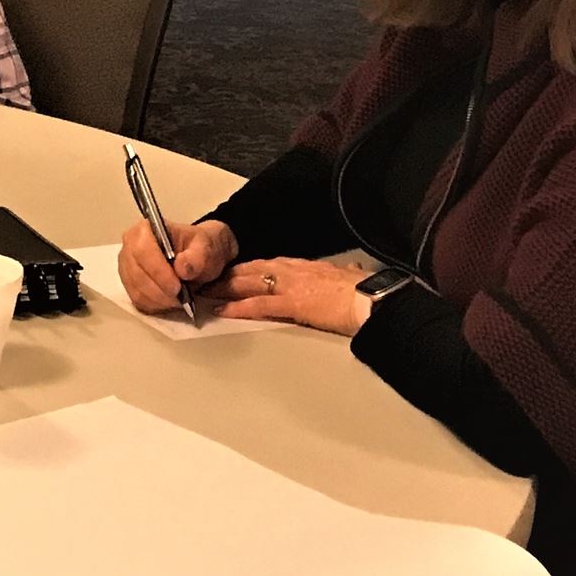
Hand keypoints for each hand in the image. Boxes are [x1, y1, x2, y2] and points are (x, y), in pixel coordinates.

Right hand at [116, 217, 234, 315]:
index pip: (142, 251)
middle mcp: (130, 246)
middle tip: (181, 297)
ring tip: (178, 299)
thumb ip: (197, 256)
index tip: (177, 286)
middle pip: (137, 274)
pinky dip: (155, 305)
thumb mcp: (205, 248)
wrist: (196, 257)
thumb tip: (182, 267)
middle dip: (160, 290)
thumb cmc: (197, 248)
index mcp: (145, 229)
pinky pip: (137, 300)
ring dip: (159, 300)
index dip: (158, 271)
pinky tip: (169, 301)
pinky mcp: (129, 283)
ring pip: (137, 290)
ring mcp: (127, 266)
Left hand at [203, 255, 371, 336]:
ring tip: (203, 294)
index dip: (245, 269)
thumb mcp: (351, 277)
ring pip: (247, 284)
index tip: (230, 272)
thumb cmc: (365, 292)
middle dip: (226, 277)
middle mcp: (291, 271)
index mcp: (303, 266)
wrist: (373, 299)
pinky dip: (237, 308)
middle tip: (204, 281)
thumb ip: (345, 275)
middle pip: (249, 271)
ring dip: (223, 289)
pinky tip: (221, 311)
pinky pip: (257, 305)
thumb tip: (353, 272)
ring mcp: (289, 286)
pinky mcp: (290, 304)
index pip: (266, 265)